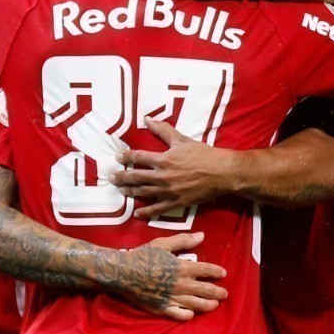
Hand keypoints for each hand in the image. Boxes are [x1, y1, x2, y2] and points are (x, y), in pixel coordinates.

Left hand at [112, 118, 240, 218]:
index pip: (138, 157)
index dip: (126, 157)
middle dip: (122, 177)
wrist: (221, 173)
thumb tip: (147, 119)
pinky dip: (146, 212)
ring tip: (120, 190)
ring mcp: (168, 191)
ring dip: (130, 191)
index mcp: (163, 159)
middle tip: (111, 177)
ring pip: (143, 192)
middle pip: (136, 177)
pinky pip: (158, 209)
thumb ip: (163, 130)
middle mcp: (163, 176)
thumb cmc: (203, 154)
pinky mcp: (176, 202)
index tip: (118, 157)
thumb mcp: (182, 140)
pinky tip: (136, 213)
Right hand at [116, 231, 227, 320]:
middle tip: (225, 294)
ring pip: (195, 304)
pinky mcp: (162, 308)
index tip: (223, 273)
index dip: (216, 272)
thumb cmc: (143, 256)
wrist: (123, 272)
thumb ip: (183, 240)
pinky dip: (187, 315)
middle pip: (205, 290)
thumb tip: (202, 236)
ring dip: (208, 305)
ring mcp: (172, 298)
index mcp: (182, 268)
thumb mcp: (163, 244)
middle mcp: (181, 285)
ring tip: (214, 305)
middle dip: (217, 292)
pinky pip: (178, 315)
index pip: (205, 270)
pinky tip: (191, 314)